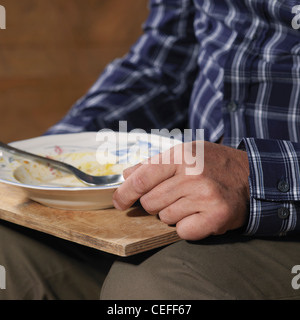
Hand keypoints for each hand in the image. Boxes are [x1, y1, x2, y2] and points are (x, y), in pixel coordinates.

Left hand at [113, 141, 249, 240]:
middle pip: (150, 202)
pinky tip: (198, 214)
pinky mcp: (216, 217)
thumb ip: (153, 164)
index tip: (119, 202)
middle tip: (173, 195)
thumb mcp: (184, 152)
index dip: (124, 193)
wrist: (250, 176)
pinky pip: (183, 232)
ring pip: (165, 218)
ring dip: (173, 213)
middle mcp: (193, 175)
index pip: (141, 179)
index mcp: (181, 156)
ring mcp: (205, 197)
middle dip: (155, 202)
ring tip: (190, 201)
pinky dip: (186, 227)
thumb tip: (127, 175)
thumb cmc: (212, 164)